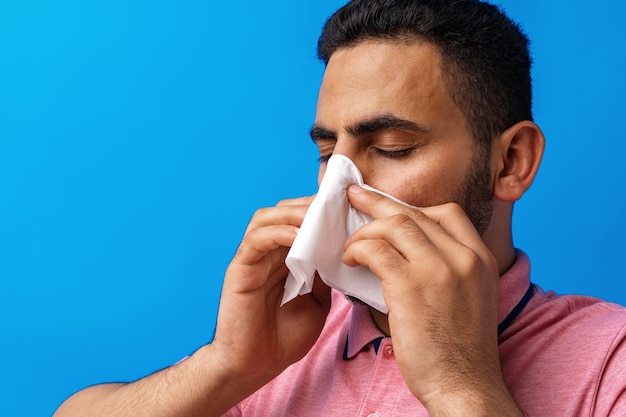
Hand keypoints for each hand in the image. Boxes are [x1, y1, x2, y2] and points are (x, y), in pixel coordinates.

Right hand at [209, 196, 331, 389]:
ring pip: (268, 217)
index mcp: (286, 257)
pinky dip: (278, 232)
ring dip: (294, 213)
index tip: (348, 207)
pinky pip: (256, 240)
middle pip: (284, 210)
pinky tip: (298, 235)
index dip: (321, 210)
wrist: (256, 366)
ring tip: (318, 217)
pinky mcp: (240, 269)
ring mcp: (253, 258)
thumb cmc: (284, 337)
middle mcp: (268, 252)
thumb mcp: (318, 301)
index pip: (300, 220)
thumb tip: (342, 250)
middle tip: (335, 206)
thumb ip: (324, 274)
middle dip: (310, 205)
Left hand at [344, 185, 519, 415]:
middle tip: (355, 197)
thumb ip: (450, 268)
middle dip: (379, 203)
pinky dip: (359, 250)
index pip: (448, 212)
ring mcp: (439, 270)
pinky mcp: (411, 287)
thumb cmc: (459, 348)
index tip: (390, 208)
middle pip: (415, 214)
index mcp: (481, 258)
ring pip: (394, 225)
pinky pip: (377, 251)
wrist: (463, 385)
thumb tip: (409, 250)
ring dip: (366, 231)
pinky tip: (350, 260)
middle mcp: (463, 257)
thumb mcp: (470, 297)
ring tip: (350, 245)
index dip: (413, 207)